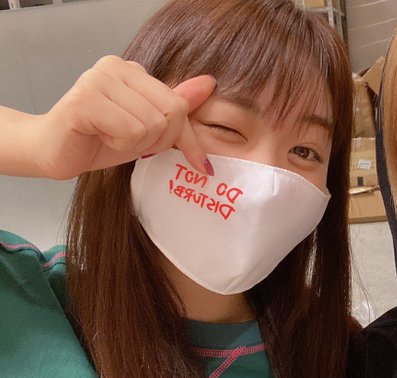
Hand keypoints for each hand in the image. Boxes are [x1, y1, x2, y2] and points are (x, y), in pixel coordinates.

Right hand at [29, 55, 214, 179]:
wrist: (55, 153)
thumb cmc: (100, 140)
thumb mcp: (149, 128)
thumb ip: (177, 107)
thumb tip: (208, 84)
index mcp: (133, 69)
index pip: (180, 105)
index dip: (185, 138)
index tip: (194, 161)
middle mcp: (116, 66)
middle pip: (171, 113)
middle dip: (157, 140)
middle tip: (129, 141)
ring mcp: (97, 79)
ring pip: (152, 124)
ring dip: (135, 144)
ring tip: (110, 137)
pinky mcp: (84, 101)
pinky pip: (130, 131)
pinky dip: (119, 144)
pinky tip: (100, 137)